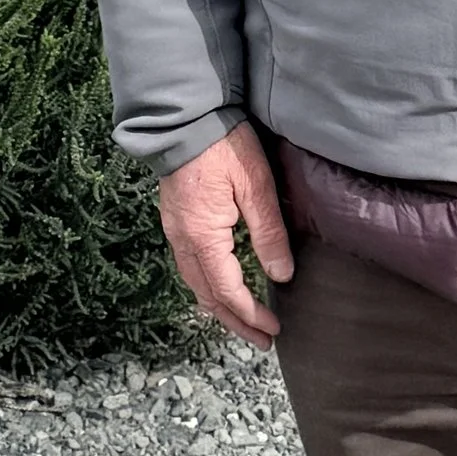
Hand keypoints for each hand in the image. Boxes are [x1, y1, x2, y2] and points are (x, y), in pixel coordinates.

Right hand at [158, 127, 294, 350]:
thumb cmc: (224, 145)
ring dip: (219, 307)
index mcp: (203, 237)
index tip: (274, 329)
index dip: (251, 314)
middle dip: (234, 322)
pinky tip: (220, 285)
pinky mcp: (174, 218)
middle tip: (261, 340)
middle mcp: (182, 240)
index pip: (228, 290)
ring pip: (194, 283)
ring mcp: (174, 230)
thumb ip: (268, 232)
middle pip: (207, 295)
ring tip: (242, 321)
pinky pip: (188, 266)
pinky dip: (207, 286)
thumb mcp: (255, 185)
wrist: (185, 115)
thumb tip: (282, 275)